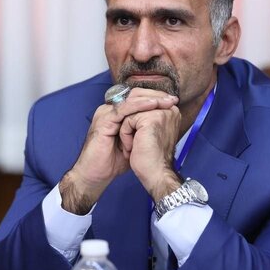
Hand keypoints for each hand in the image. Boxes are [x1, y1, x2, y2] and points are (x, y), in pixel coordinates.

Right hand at [59, 88, 177, 213]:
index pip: (137, 98)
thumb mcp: (135, 142)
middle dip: (156, 95)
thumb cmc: (113, 161)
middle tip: (173, 98)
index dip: (155, 97)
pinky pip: (124, 108)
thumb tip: (164, 126)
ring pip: (131, 99)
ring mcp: (106, 113)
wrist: (96, 175)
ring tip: (167, 100)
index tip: (173, 100)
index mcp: (117, 113)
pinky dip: (139, 106)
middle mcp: (110, 110)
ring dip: (151, 98)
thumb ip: (144, 131)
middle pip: (135, 94)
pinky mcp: (104, 120)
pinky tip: (153, 105)